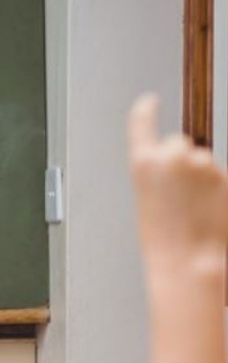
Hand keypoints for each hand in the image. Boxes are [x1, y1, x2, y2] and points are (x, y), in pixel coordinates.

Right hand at [128, 93, 227, 270]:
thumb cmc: (166, 241)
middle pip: (180, 145)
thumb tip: (181, 166)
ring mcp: (204, 164)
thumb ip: (160, 177)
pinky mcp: (227, 175)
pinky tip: (210, 214)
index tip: (149, 101)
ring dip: (203, 182)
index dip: (145, 112)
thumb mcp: (148, 203)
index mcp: (144, 164)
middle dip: (182, 163)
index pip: (142, 124)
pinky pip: (222, 178)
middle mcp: (174, 156)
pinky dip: (218, 193)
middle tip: (180, 196)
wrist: (191, 261)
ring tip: (195, 213)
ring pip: (204, 164)